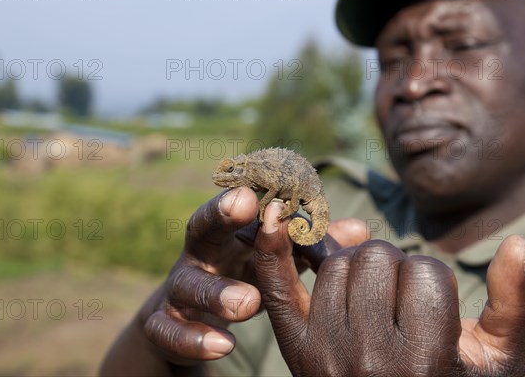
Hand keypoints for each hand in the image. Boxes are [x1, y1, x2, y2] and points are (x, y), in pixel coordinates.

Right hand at [100, 187, 368, 375]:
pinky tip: (223, 346)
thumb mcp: (269, 259)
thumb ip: (307, 246)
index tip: (273, 179)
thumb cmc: (238, 275)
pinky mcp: (163, 326)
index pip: (235, 206)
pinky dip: (193, 338)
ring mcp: (178, 290)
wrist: (184, 317)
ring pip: (188, 285)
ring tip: (250, 303)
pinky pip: (169, 332)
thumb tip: (361, 230)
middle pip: (199, 228)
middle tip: (246, 205)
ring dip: (217, 292)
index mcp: (225, 234)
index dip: (255, 188)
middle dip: (219, 214)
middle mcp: (198, 255)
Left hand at [254, 201, 524, 375]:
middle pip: (375, 260)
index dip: (431, 277)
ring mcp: (326, 354)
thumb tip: (518, 244)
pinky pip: (278, 286)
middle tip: (398, 295)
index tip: (432, 304)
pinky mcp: (296, 349)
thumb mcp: (500, 359)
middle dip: (393, 266)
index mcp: (426, 362)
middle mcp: (370, 360)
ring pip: (337, 264)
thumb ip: (516, 305)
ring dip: (357, 266)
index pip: (424, 272)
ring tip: (371, 294)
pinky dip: (272, 248)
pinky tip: (274, 215)